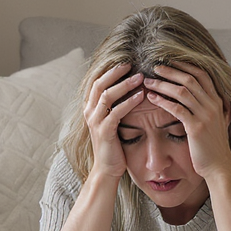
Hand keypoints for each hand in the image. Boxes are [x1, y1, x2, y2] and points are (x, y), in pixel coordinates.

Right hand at [83, 62, 144, 180]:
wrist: (107, 169)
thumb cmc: (114, 145)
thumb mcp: (112, 121)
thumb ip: (115, 106)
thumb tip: (129, 88)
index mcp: (91, 107)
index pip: (97, 82)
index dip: (110, 70)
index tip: (125, 61)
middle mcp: (89, 112)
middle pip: (99, 84)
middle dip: (115, 72)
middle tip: (131, 63)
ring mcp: (95, 121)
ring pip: (107, 96)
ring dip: (124, 85)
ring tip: (140, 78)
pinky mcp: (104, 132)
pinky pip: (116, 112)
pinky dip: (128, 102)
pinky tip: (140, 96)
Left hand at [143, 62, 230, 181]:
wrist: (219, 167)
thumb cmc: (214, 147)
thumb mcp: (217, 123)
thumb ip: (212, 109)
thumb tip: (207, 99)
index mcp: (217, 101)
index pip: (202, 75)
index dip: (185, 66)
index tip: (170, 62)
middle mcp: (213, 105)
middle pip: (190, 79)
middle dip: (171, 71)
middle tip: (155, 67)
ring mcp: (205, 115)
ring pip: (182, 91)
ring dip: (162, 84)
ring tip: (148, 82)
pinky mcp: (196, 127)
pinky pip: (176, 109)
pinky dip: (162, 101)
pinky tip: (151, 98)